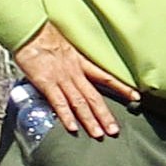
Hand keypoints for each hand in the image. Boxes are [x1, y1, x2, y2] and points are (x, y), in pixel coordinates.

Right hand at [13, 20, 138, 136]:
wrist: (30, 30)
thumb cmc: (43, 36)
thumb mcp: (66, 46)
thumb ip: (72, 61)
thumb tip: (74, 70)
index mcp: (80, 63)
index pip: (106, 77)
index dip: (121, 88)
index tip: (136, 97)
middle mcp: (75, 73)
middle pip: (94, 96)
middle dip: (104, 115)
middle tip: (114, 131)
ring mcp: (61, 79)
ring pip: (79, 102)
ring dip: (89, 120)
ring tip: (98, 135)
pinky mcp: (46, 83)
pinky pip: (58, 102)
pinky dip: (66, 116)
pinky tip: (73, 128)